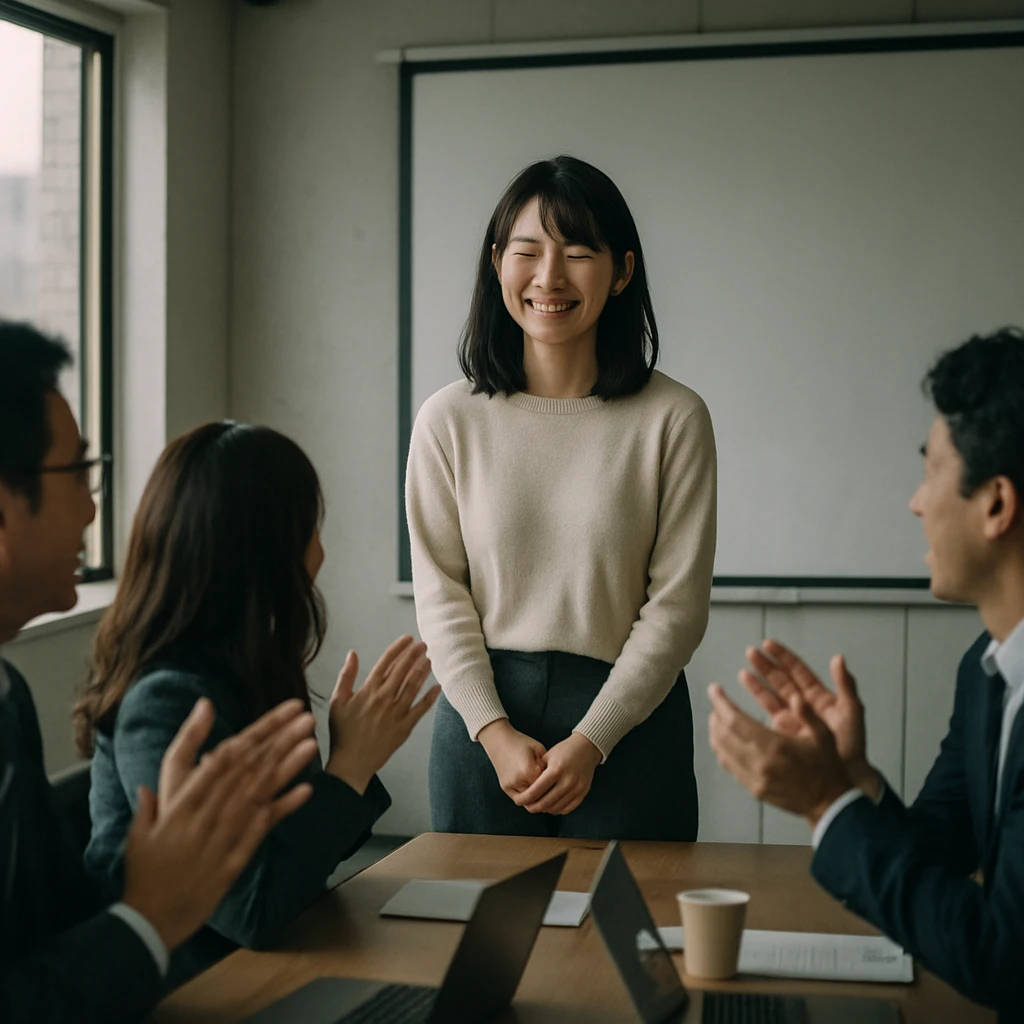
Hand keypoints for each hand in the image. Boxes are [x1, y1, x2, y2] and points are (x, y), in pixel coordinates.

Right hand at [123, 698, 318, 950]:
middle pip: (246, 770)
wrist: (146, 923)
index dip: (252, 734)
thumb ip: (149, 802)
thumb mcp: (139, 832)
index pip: (222, 759)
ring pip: (257, 795)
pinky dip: (281, 810)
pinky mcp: (232, 865)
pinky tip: (305, 791)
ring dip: (286, 768)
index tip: (277, 714)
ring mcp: (219, 841)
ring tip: (310, 744)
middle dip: (278, 740)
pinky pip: (260, 832)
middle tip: (304, 716)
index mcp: (181, 805)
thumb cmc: (143, 874)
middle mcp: (202, 818)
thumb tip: (150, 781)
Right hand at [326, 635, 440, 793]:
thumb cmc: (342, 732)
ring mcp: (397, 713)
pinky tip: (437, 687)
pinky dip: (430, 697)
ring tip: (430, 659)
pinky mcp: (405, 727)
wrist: (351, 763)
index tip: (407, 638)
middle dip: (414, 655)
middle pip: (403, 670)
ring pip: (413, 686)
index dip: (398, 648)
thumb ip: (346, 676)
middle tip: (424, 644)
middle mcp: (385, 698)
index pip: (386, 662)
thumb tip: (353, 654)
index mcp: (368, 690)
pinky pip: (421, 709)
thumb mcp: (337, 701)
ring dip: (423, 671)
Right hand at [478, 719, 546, 799]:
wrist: (498, 740)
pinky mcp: (504, 787)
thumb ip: (547, 765)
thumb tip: (554, 780)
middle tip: (554, 792)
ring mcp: (510, 786)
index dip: (554, 785)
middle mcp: (518, 781)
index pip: (547, 786)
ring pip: (528, 802)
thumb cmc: (521, 742)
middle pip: (538, 797)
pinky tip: (534, 794)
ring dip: (537, 800)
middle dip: (546, 795)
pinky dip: (527, 799)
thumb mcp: (538, 749)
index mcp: (529, 770)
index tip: (559, 783)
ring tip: (545, 794)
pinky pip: (519, 799)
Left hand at [515, 733, 602, 815]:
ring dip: (545, 809)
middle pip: (546, 803)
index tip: (520, 801)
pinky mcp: (583, 792)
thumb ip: (538, 773)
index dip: (526, 799)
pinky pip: (568, 808)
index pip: (536, 791)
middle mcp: (567, 781)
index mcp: (556, 770)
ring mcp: (577, 788)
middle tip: (528, 807)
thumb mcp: (547, 756)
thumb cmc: (564, 750)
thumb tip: (527, 790)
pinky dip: (558, 810)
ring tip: (539, 806)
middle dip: (534, 807)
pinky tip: (552, 806)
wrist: (586, 748)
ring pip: (556, 808)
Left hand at [707, 683, 853, 824]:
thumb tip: (795, 696)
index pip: (735, 720)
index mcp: (775, 746)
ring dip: (715, 732)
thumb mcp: (824, 736)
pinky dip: (721, 750)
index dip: (721, 703)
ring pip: (722, 751)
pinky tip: (723, 742)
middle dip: (716, 714)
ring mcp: (755, 778)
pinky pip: (729, 767)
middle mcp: (760, 762)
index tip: (715, 689)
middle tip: (716, 701)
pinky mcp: (754, 789)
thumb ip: (807, 714)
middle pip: (723, 734)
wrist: (830, 804)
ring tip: (717, 718)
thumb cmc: (827, 768)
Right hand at [739, 640, 880, 798]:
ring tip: (743, 669)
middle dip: (765, 665)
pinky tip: (746, 693)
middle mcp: (803, 704)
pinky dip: (756, 701)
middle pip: (781, 679)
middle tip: (750, 652)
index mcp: (819, 697)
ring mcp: (792, 718)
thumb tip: (839, 658)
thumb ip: (846, 685)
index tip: (768, 644)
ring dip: (757, 681)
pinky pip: (767, 713)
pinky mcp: (783, 733)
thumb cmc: (853, 746)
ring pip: (771, 694)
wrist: (846, 776)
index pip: (798, 671)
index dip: (783, 657)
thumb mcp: (852, 713)